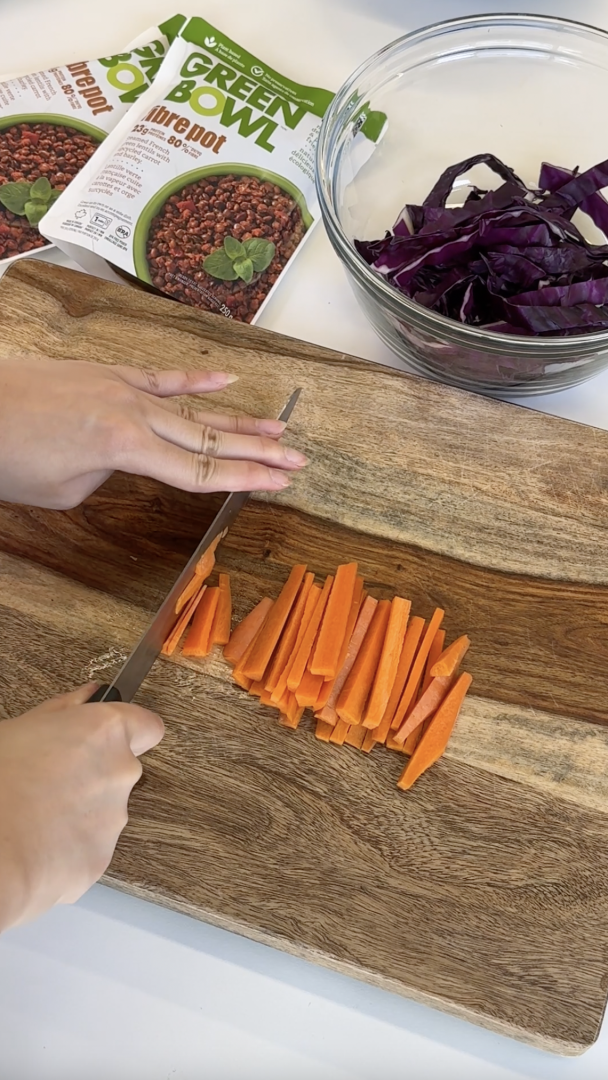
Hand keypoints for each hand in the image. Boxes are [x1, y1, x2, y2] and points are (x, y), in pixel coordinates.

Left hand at [0, 357, 306, 508]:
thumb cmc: (7, 458)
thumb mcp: (65, 491)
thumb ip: (109, 475)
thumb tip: (125, 460)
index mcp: (124, 447)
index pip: (199, 471)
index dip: (244, 480)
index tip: (279, 485)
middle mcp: (132, 412)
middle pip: (209, 439)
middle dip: (257, 452)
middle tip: (297, 460)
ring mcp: (122, 387)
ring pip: (193, 408)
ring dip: (238, 420)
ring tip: (279, 427)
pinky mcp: (106, 373)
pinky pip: (161, 377)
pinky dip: (195, 379)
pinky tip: (226, 381)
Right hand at [0, 683, 163, 930]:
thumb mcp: (21, 726)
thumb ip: (64, 709)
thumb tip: (88, 695)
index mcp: (104, 732)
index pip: (148, 727)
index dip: (133, 732)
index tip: (110, 739)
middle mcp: (120, 772)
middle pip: (120, 770)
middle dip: (93, 775)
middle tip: (50, 781)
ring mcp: (114, 818)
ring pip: (105, 810)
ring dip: (81, 812)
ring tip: (37, 815)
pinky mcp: (102, 858)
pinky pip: (90, 845)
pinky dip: (70, 846)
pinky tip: (38, 842)